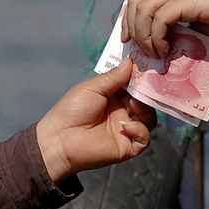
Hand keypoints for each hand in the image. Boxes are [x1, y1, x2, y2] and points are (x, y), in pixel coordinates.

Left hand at [36, 59, 157, 181]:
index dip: (141, 78)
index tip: (148, 67)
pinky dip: (140, 130)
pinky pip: (144, 138)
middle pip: (145, 101)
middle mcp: (122, 112)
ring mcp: (126, 129)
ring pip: (149, 119)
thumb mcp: (93, 88)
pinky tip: (125, 125)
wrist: (60, 138)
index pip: (135, 86)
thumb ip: (113, 77)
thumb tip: (130, 61)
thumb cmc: (72, 110)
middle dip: (146, 92)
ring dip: (144, 110)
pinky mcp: (127, 146)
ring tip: (133, 104)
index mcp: (114, 97)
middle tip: (146, 85)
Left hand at [121, 0, 208, 58]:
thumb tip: (167, 49)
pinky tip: (167, 49)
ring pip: (144, 9)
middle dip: (131, 28)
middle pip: (136, 0)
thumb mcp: (202, 25)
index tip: (130, 39)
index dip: (130, 18)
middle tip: (141, 51)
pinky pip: (160, 18)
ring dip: (144, 35)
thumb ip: (182, 31)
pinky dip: (158, 36)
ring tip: (156, 53)